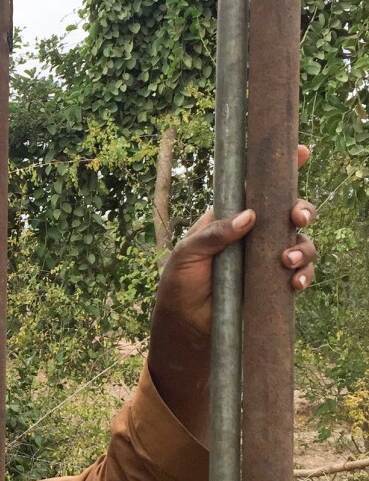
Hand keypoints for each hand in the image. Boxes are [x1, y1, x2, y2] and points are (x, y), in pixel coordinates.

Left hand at [148, 145, 316, 439]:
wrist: (184, 329)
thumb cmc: (178, 287)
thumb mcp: (186, 256)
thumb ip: (213, 234)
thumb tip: (248, 215)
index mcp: (229, 219)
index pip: (256, 188)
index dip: (280, 170)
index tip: (301, 151)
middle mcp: (252, 235)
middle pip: (288, 212)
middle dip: (301, 210)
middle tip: (297, 218)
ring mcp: (265, 259)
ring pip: (300, 242)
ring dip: (302, 247)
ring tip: (287, 260)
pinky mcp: (273, 284)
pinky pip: (300, 273)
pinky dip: (303, 275)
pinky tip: (295, 282)